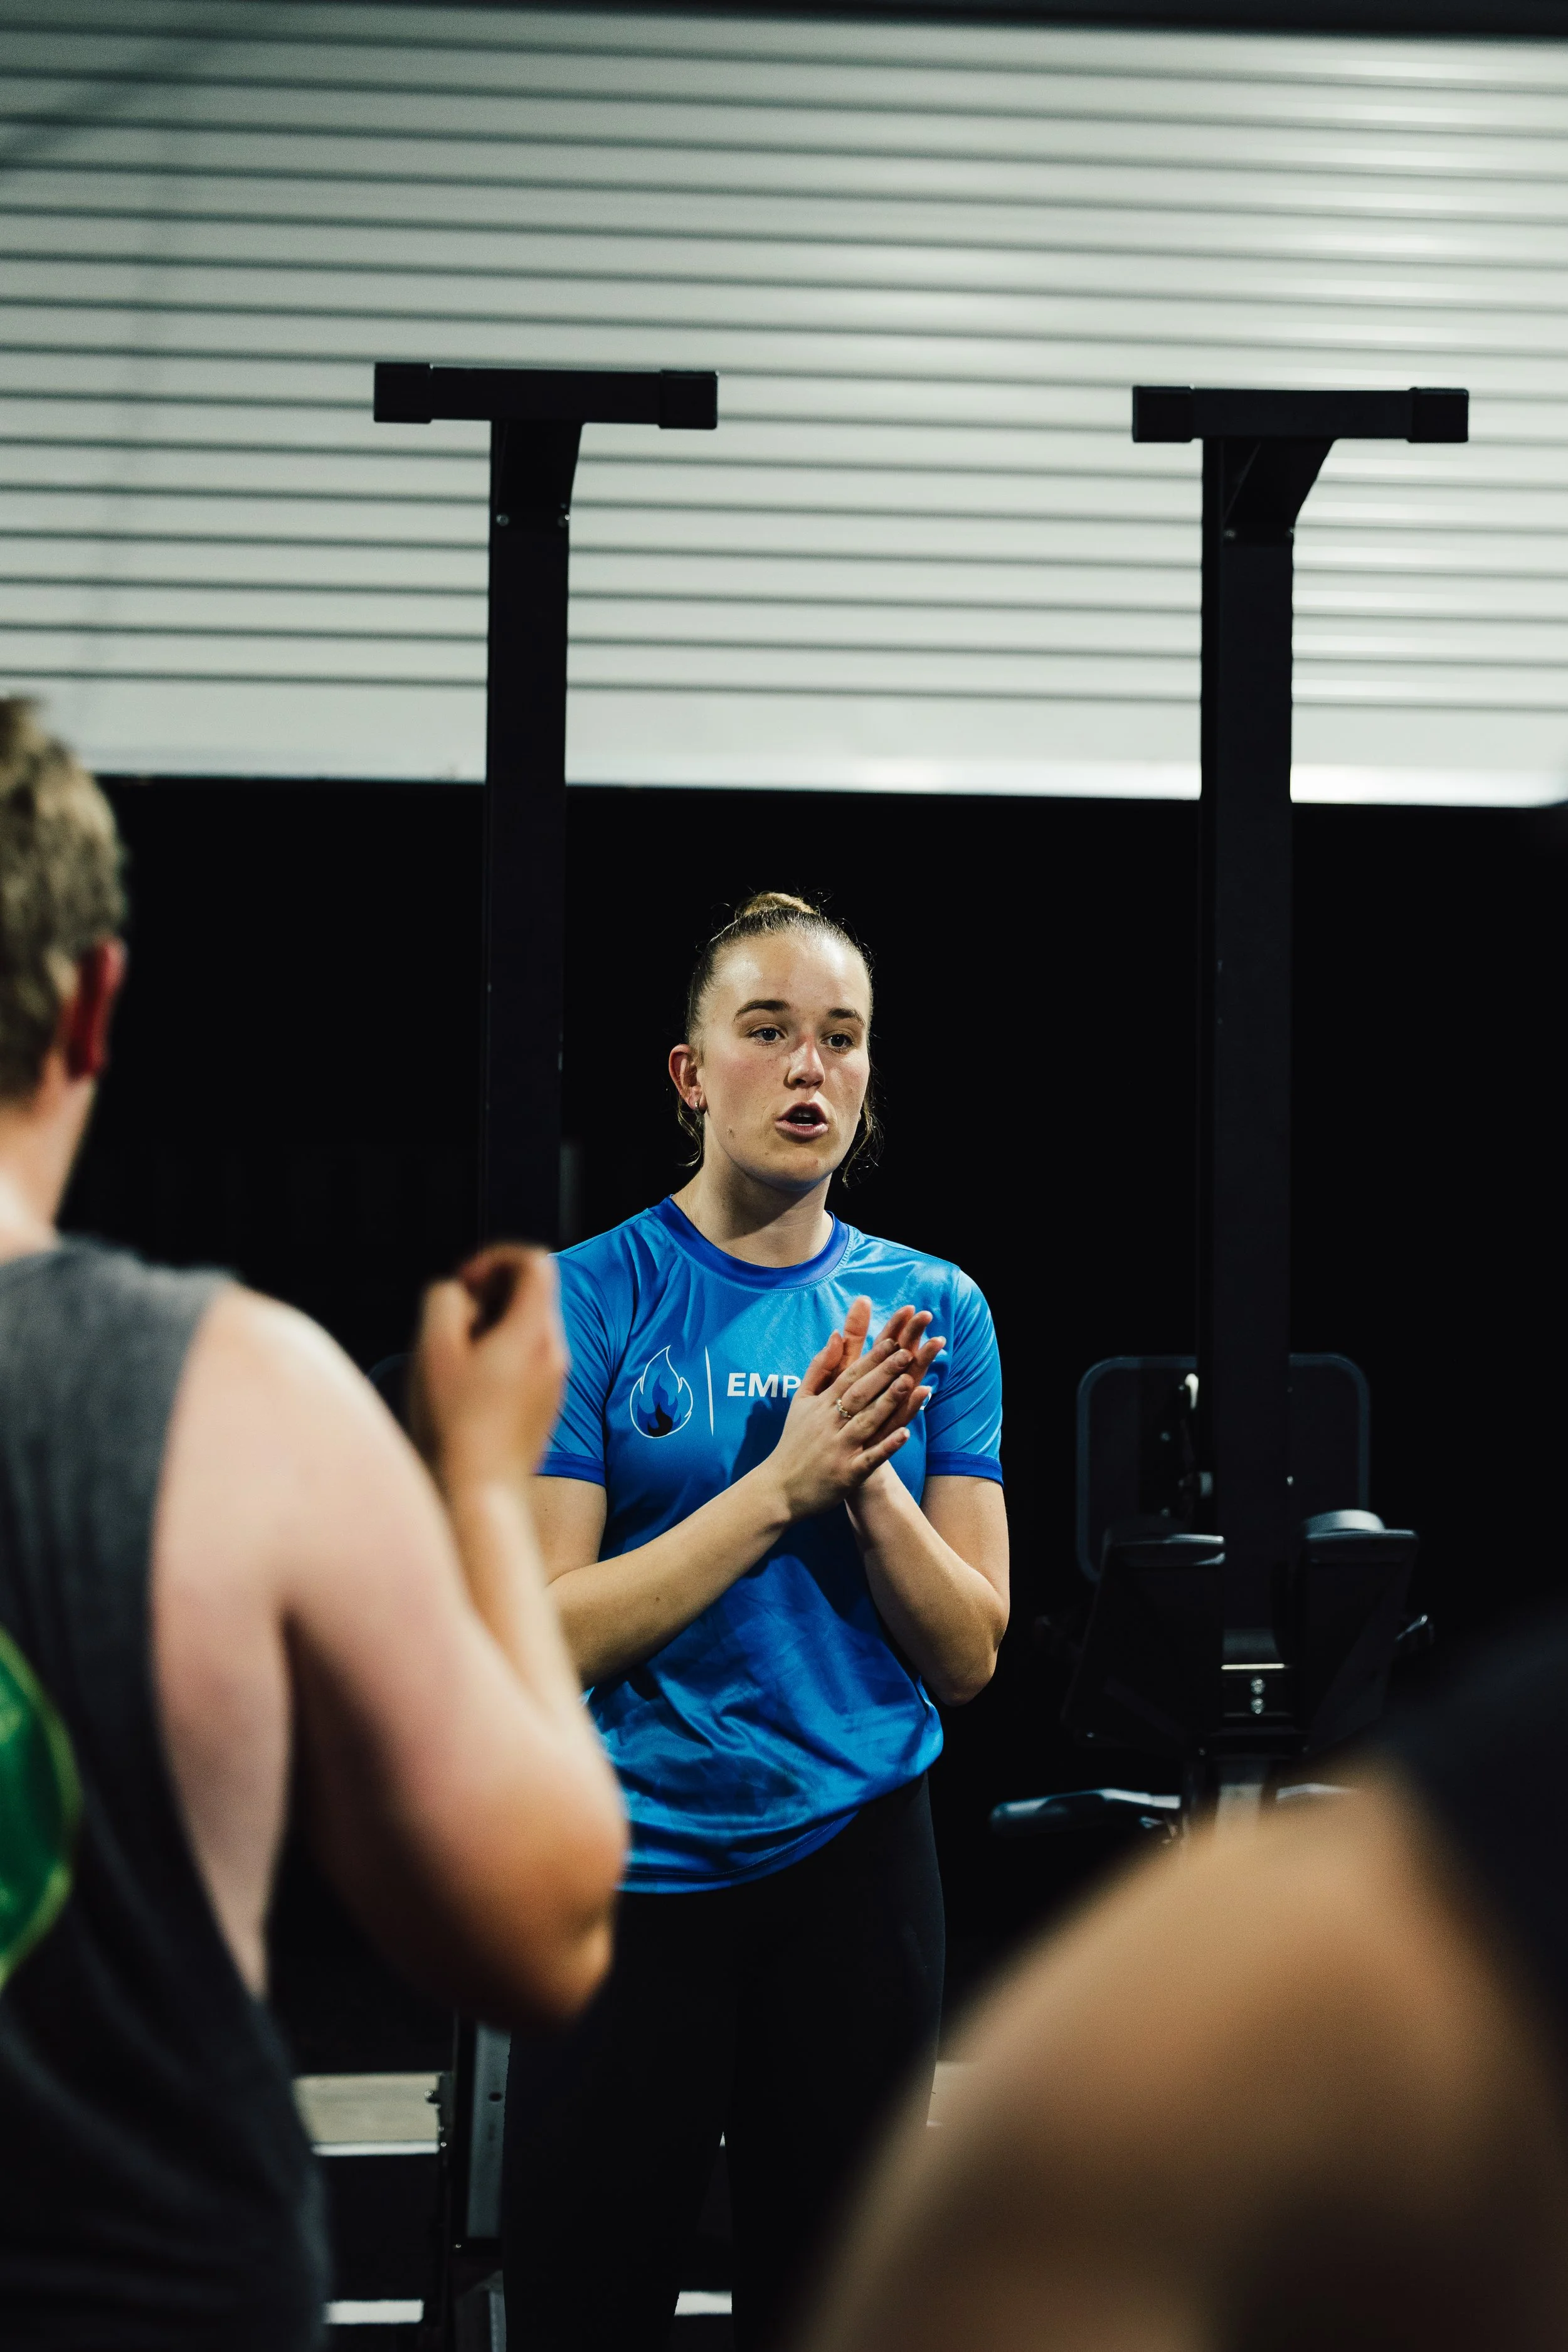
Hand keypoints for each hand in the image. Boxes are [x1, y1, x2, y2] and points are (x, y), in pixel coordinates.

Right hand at [410, 1245, 567, 1493]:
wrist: (479, 1492)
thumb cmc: (454, 1422)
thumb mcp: (434, 1347)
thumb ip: (445, 1300)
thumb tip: (459, 1294)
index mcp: (533, 1330)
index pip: (534, 1261)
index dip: (494, 1258)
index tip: (464, 1285)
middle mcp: (554, 1352)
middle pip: (531, 1293)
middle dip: (489, 1294)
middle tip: (452, 1324)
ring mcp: (554, 1381)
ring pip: (527, 1327)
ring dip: (491, 1327)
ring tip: (456, 1360)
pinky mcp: (545, 1405)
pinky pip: (527, 1359)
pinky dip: (499, 1355)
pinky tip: (469, 1389)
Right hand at [766, 1297, 942, 1522]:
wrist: (778, 1488)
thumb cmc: (793, 1442)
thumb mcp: (799, 1401)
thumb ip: (818, 1368)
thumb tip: (835, 1335)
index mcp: (820, 1406)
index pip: (849, 1377)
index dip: (871, 1359)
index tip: (892, 1342)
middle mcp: (829, 1424)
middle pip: (860, 1394)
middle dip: (884, 1373)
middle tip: (907, 1354)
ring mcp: (839, 1449)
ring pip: (866, 1422)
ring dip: (888, 1402)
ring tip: (910, 1383)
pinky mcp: (847, 1474)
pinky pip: (870, 1458)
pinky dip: (887, 1446)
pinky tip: (905, 1434)